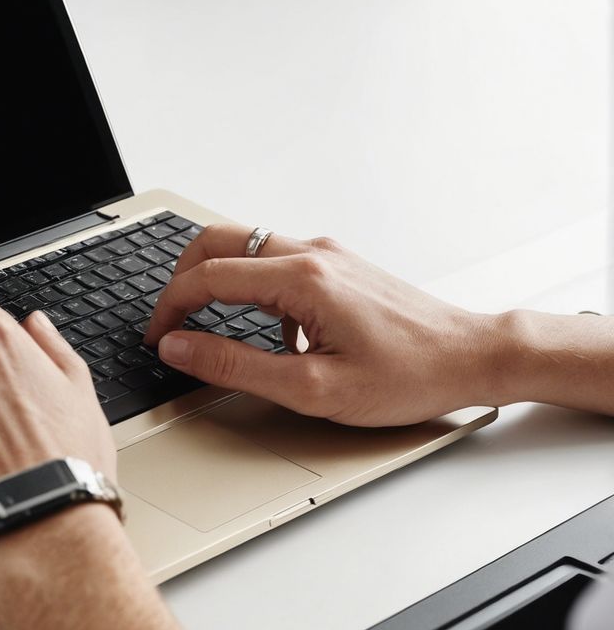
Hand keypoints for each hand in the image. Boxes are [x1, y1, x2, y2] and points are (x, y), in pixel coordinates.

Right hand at [143, 226, 496, 425]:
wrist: (472, 358)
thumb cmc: (408, 376)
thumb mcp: (312, 388)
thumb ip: (235, 366)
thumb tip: (181, 348)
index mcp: (301, 279)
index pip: (207, 276)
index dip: (169, 308)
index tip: (157, 338)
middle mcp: (311, 254)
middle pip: (217, 240)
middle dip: (180, 279)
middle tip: (170, 322)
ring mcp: (327, 254)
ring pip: (245, 246)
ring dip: (215, 281)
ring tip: (210, 328)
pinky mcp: (338, 265)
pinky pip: (274, 262)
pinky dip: (250, 289)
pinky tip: (270, 335)